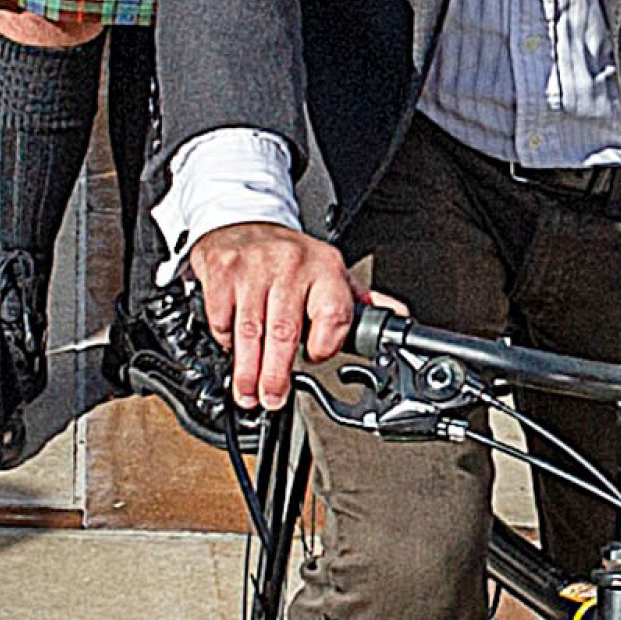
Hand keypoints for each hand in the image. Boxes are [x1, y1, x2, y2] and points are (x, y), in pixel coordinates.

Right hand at [185, 220, 358, 413]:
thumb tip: (397, 318)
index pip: (333, 314)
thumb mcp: (329, 272)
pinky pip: (223, 318)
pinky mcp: (224, 271)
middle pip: (286, 330)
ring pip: (252, 330)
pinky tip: (231, 352)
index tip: (315, 359)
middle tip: (273, 398)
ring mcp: (255, 267)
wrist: (242, 220)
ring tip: (250, 394)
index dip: (325, 345)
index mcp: (326, 269)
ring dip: (248, 371)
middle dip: (277, 374)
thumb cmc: (288, 257)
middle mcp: (292, 265)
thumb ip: (360, 300)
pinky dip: (225, 342)